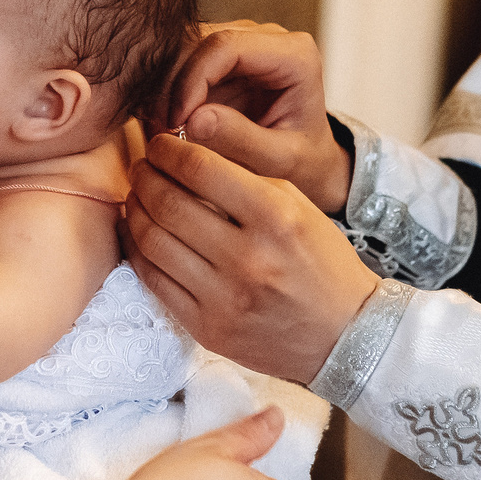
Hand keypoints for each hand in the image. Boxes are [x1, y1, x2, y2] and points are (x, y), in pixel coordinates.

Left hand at [125, 132, 381, 383]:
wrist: (345, 335)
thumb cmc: (322, 264)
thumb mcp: (298, 207)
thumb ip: (245, 180)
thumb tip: (185, 154)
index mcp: (275, 217)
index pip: (200, 169)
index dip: (166, 150)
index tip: (158, 145)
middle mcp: (248, 257)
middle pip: (167, 203)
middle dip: (144, 177)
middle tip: (141, 168)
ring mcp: (224, 298)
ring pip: (152, 242)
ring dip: (135, 212)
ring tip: (137, 198)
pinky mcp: (208, 328)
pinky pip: (154, 282)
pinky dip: (138, 252)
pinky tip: (141, 235)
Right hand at [158, 22, 351, 213]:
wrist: (308, 163)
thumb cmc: (303, 163)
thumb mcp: (280, 162)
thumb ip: (242, 140)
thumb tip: (195, 120)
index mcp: (294, 55)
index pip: (227, 47)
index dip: (191, 80)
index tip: (175, 122)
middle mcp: (267, 38)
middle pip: (199, 42)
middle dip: (172, 86)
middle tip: (159, 130)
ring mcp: (242, 43)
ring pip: (183, 49)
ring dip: (164, 89)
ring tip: (160, 130)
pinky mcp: (221, 58)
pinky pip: (181, 65)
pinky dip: (166, 93)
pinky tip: (164, 124)